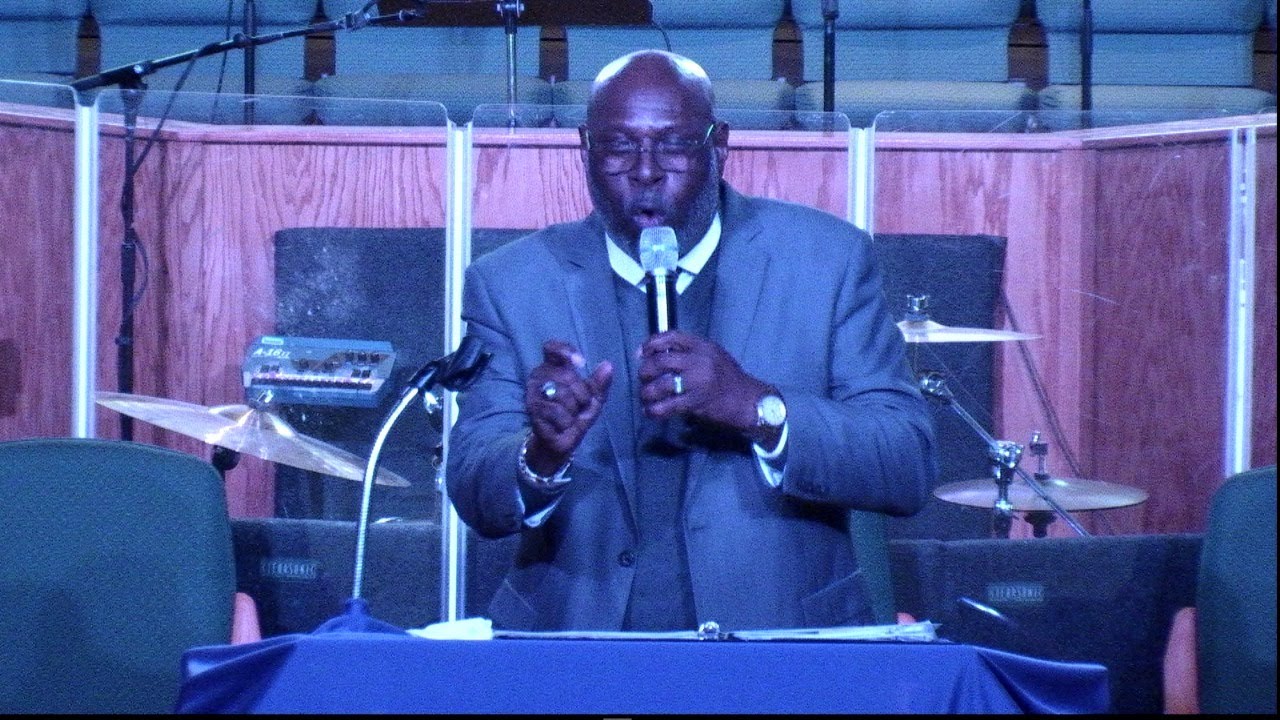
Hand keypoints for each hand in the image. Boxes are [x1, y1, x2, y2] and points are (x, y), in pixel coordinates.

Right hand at [525, 340, 613, 473]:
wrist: (560, 443)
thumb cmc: (575, 415)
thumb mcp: (592, 399)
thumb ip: (599, 383)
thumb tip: (608, 364)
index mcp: (552, 368)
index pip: (551, 348)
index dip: (565, 350)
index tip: (581, 362)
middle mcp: (538, 377)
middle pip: (565, 374)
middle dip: (582, 392)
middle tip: (582, 404)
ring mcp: (533, 394)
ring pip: (561, 394)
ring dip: (574, 409)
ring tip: (570, 417)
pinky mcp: (532, 412)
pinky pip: (556, 412)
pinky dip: (566, 421)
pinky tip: (563, 426)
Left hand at [637, 330, 770, 435]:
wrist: (749, 400)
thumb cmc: (728, 378)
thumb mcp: (712, 356)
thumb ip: (689, 353)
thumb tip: (656, 355)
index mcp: (703, 346)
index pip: (671, 337)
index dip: (651, 344)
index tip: (640, 353)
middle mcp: (700, 360)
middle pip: (661, 361)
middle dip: (645, 371)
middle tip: (643, 378)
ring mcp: (698, 382)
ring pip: (662, 385)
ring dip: (647, 392)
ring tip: (644, 396)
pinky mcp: (697, 402)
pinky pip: (669, 405)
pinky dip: (655, 410)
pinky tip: (650, 412)